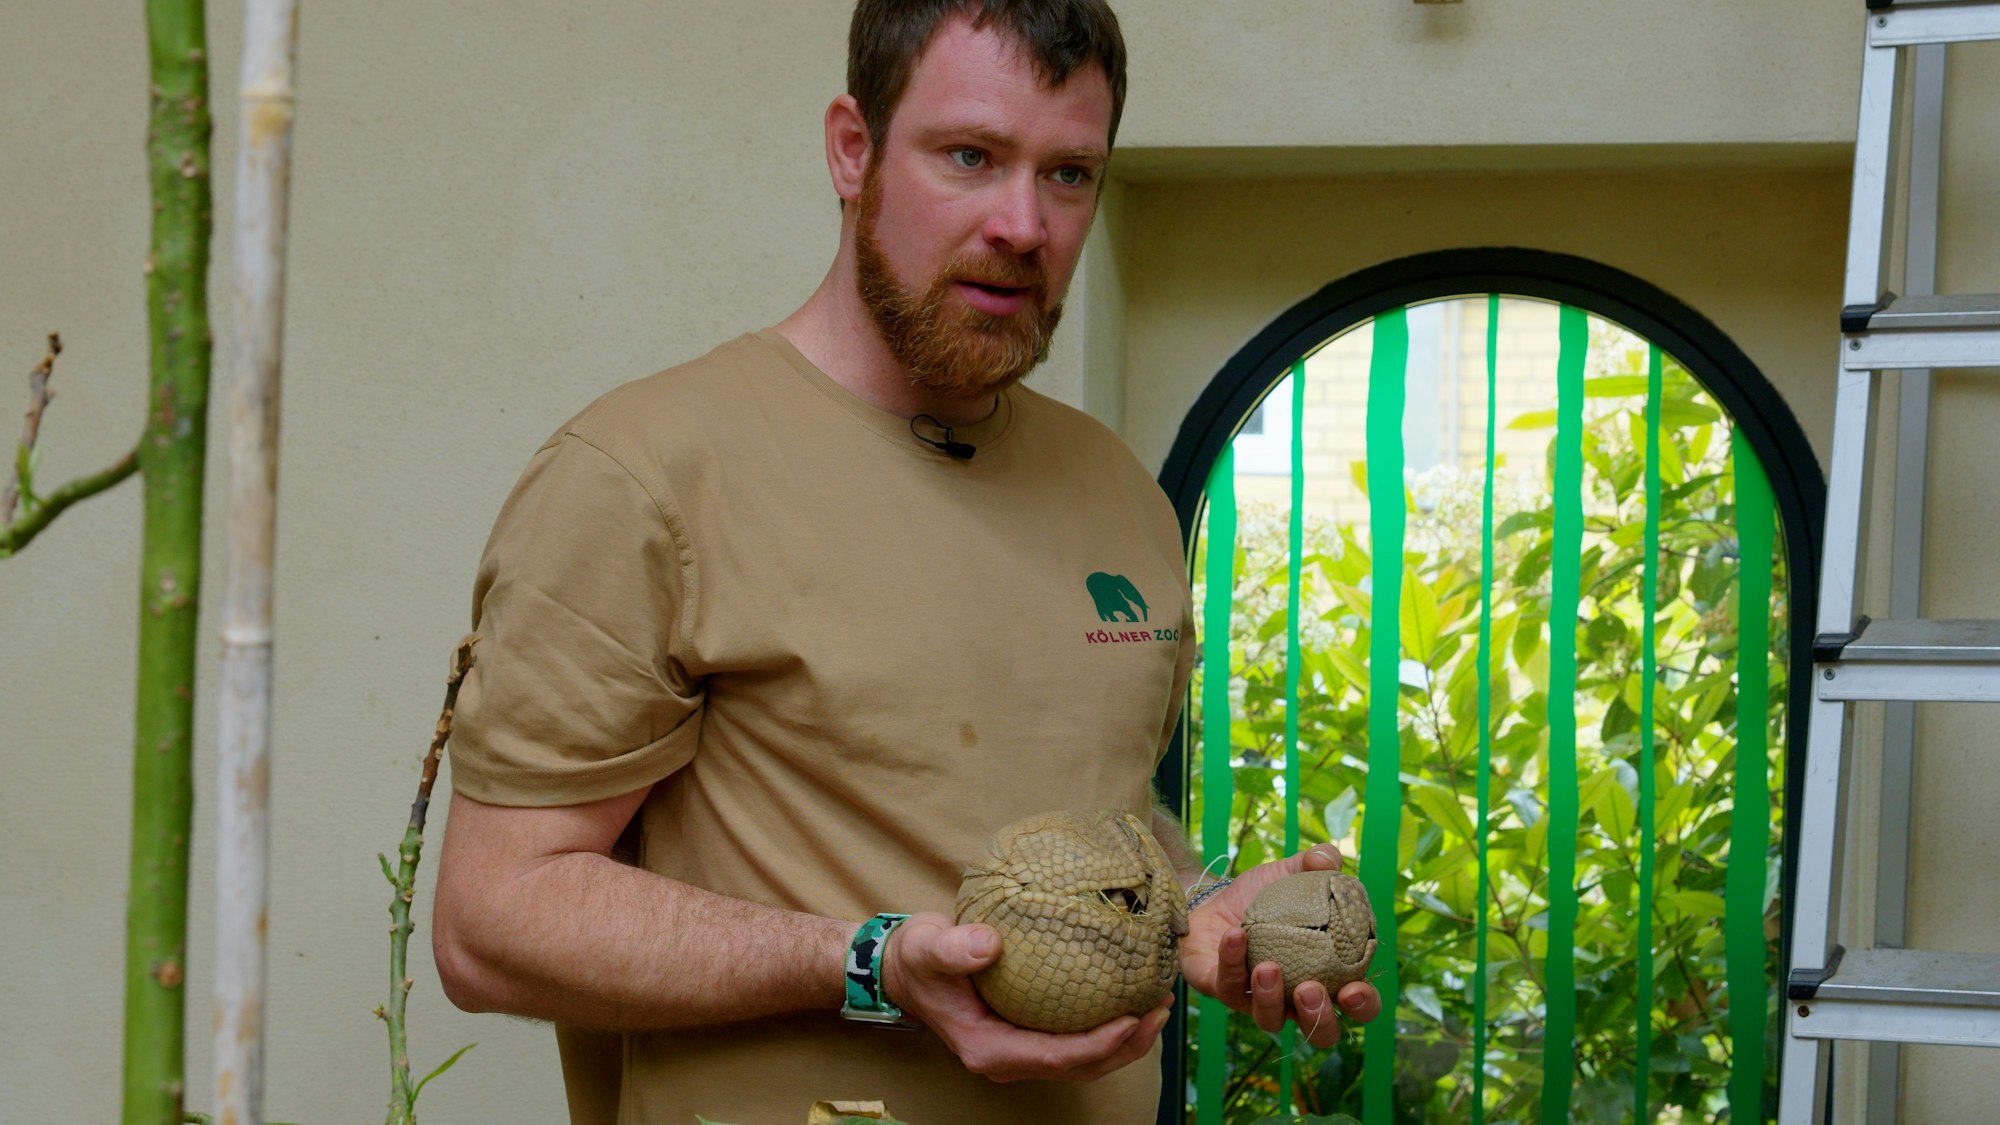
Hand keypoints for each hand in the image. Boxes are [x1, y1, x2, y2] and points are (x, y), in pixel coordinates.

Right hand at [878, 911, 1173, 1082]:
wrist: (904, 968)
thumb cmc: (917, 958)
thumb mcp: (928, 947)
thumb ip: (953, 948)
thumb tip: (988, 944)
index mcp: (989, 1049)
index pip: (1055, 1058)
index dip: (1098, 1045)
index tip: (1132, 1018)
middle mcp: (1008, 1059)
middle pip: (1080, 1067)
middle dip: (1126, 1045)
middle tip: (1161, 1009)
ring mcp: (1019, 1051)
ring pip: (1083, 1060)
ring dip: (1124, 1039)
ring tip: (1158, 1006)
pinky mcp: (1027, 1035)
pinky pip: (1074, 1040)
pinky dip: (1106, 1025)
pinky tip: (1128, 997)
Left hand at [1179, 844, 1383, 1047]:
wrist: (1212, 896)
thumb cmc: (1262, 896)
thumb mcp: (1290, 873)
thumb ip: (1314, 863)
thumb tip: (1328, 859)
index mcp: (1326, 975)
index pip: (1357, 1004)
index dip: (1363, 1005)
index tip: (1354, 990)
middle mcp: (1295, 998)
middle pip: (1320, 1031)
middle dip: (1318, 1018)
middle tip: (1310, 990)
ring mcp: (1257, 999)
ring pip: (1270, 1019)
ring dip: (1270, 997)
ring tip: (1268, 967)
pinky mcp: (1222, 990)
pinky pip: (1228, 985)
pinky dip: (1232, 961)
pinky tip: (1235, 935)